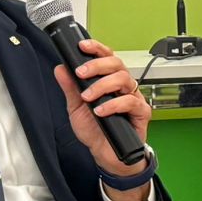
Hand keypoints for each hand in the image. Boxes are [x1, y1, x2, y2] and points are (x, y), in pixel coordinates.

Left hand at [55, 39, 151, 173]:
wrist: (105, 154)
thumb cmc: (95, 130)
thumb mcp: (76, 108)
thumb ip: (70, 88)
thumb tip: (60, 69)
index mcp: (109, 81)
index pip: (106, 57)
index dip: (96, 48)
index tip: (82, 46)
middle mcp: (122, 86)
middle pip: (117, 64)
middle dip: (97, 65)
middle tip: (81, 74)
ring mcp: (133, 97)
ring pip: (124, 79)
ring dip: (102, 85)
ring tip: (88, 97)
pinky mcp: (141, 112)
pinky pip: (130, 101)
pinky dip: (113, 104)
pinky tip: (100, 111)